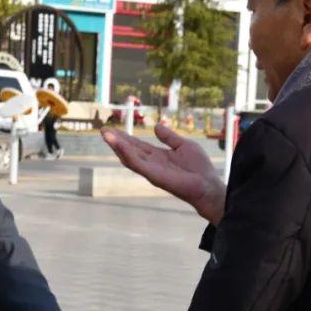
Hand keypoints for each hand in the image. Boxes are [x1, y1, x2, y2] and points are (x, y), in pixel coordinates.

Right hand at [100, 124, 225, 223]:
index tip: (112, 129)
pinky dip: (126, 153)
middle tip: (103, 130)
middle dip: (116, 141)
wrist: (207, 185)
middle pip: (129, 151)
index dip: (124, 138)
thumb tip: (156, 126)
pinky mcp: (153, 176)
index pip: (137, 146)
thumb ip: (169, 137)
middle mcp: (151, 164)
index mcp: (157, 156)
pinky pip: (137, 164)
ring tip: (105, 134)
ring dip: (117, 146)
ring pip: (129, 157)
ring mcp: (151, 170)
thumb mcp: (183, 145)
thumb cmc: (199, 168)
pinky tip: (118, 144)